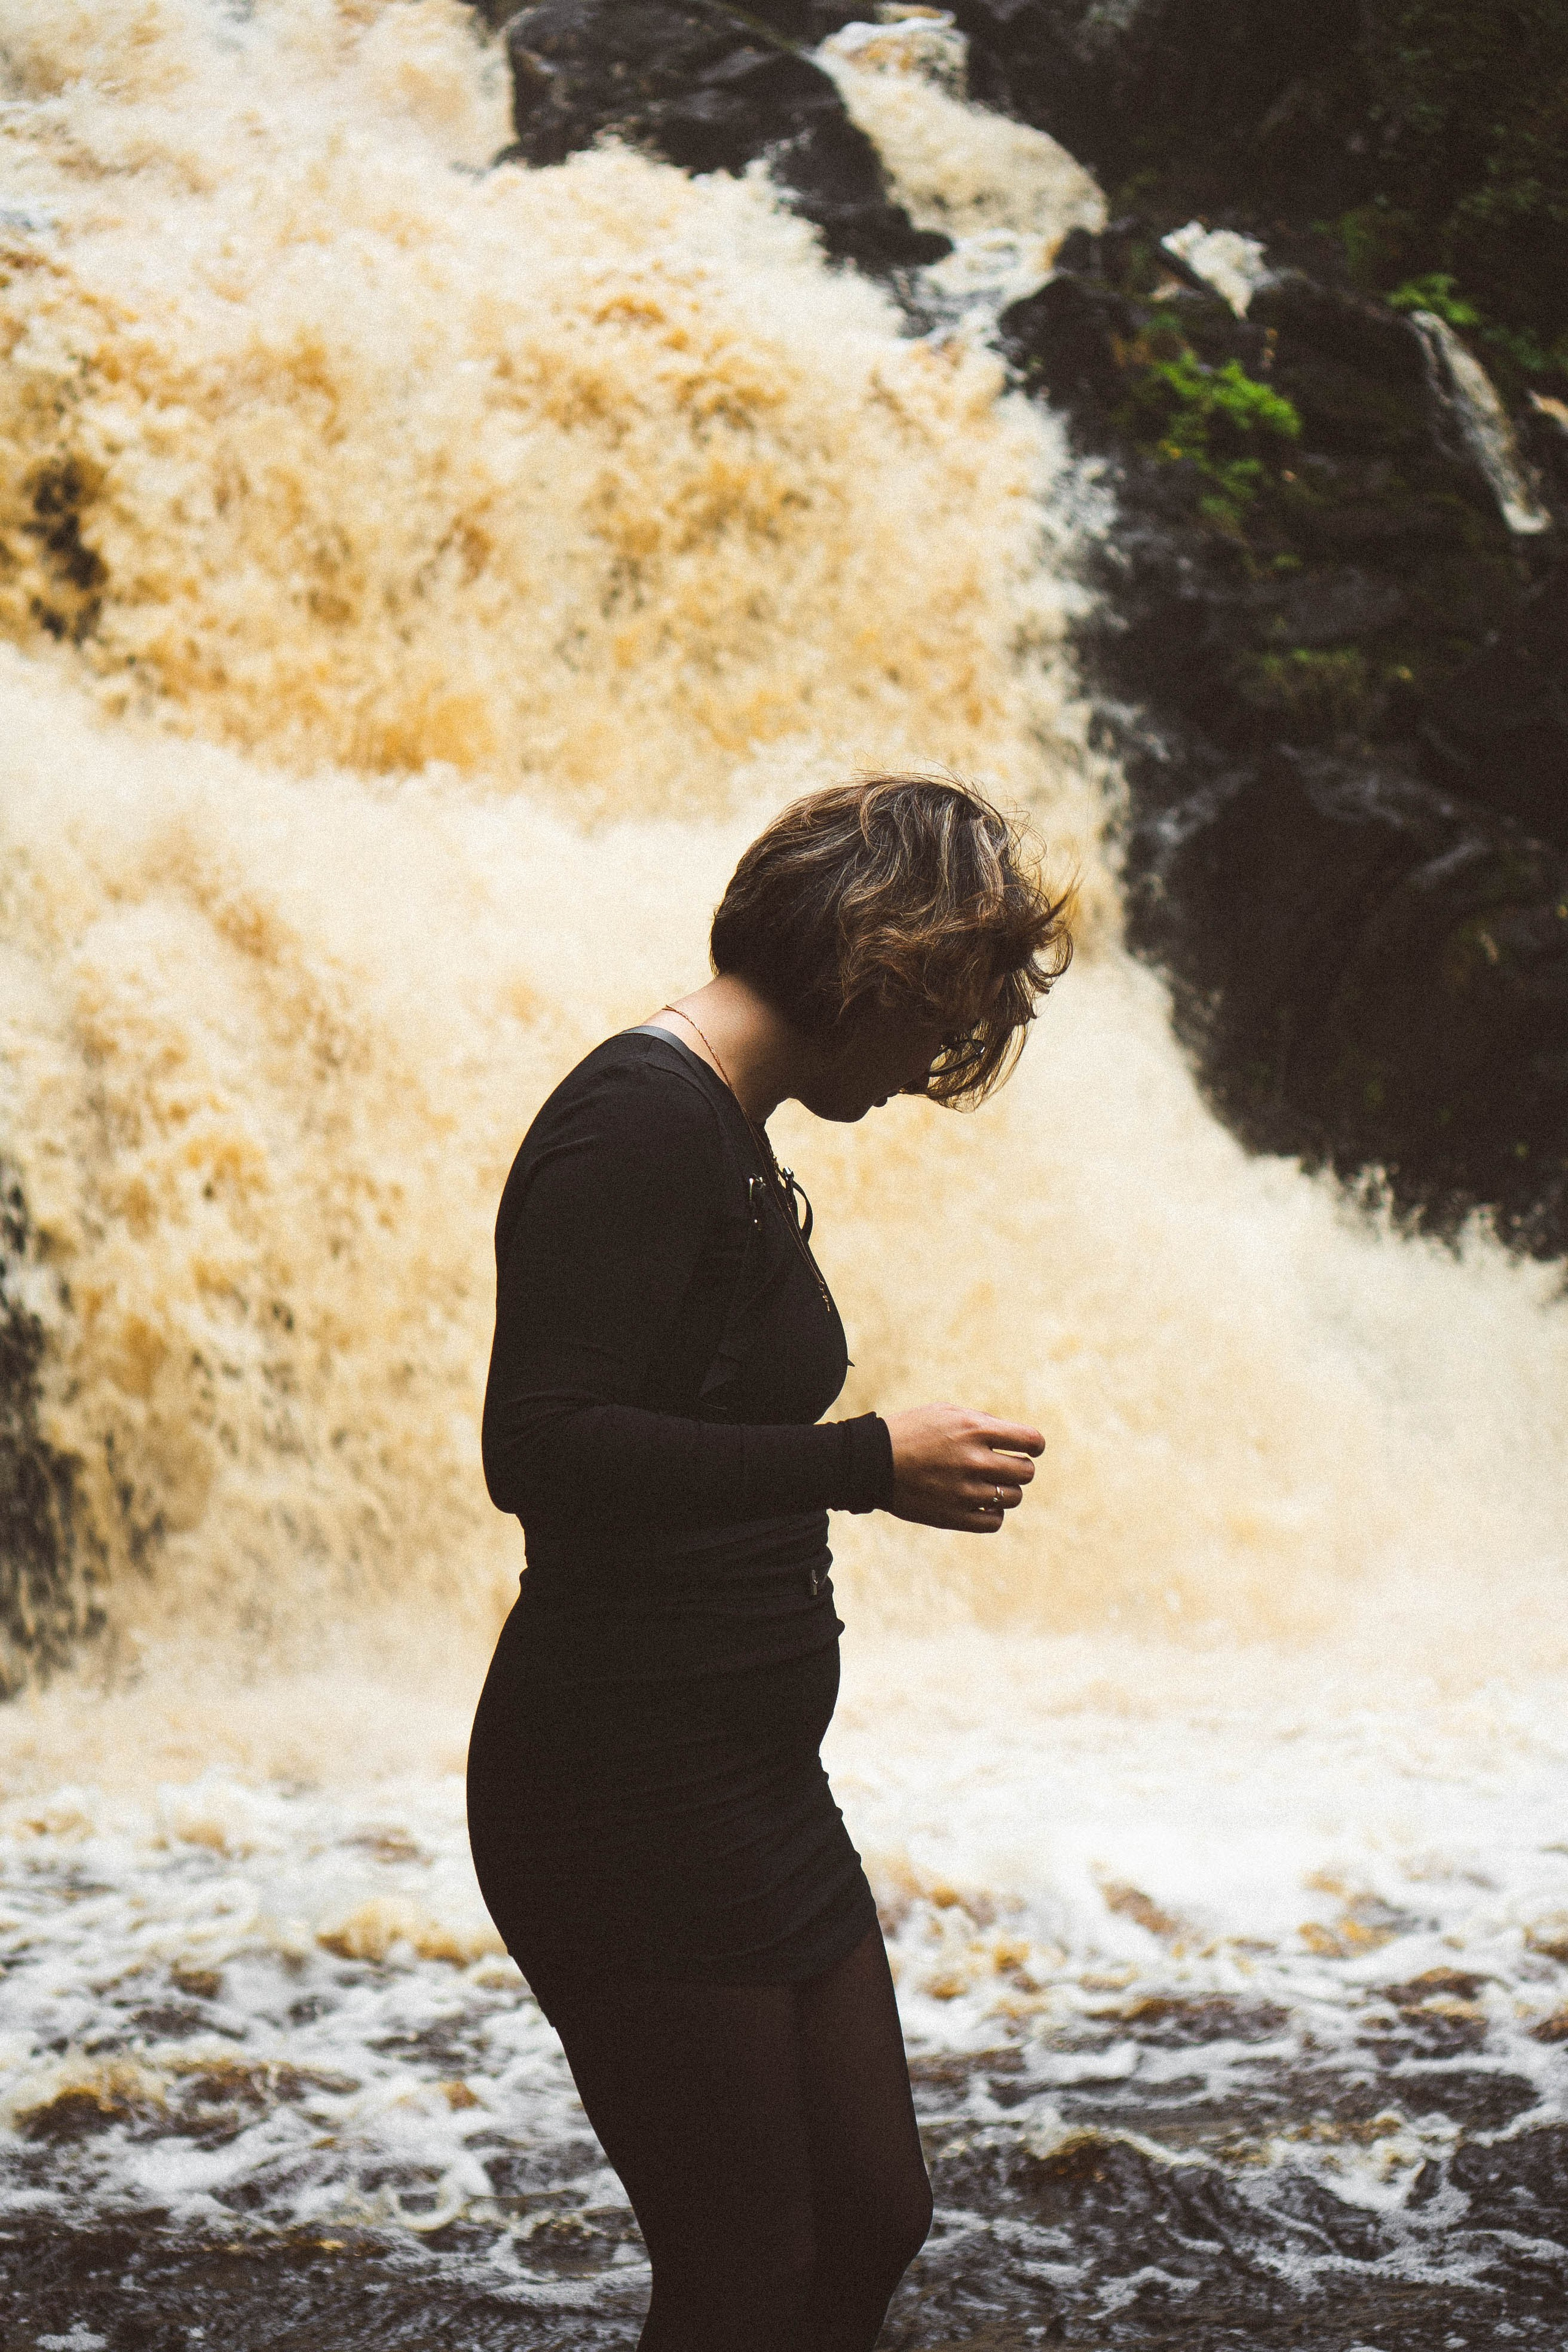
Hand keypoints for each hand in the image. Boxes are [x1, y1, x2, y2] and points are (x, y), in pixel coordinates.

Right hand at [882, 1404, 1044, 1532]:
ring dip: (1006, 1490)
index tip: (1029, 1448)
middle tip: (1005, 1466)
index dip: (1035, 1445)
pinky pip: (994, 1521)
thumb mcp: (946, 1412)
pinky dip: (993, 1513)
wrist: (871, 1462)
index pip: (1030, 1441)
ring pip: (1013, 1498)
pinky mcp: (953, 1516)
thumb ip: (984, 1423)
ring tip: (988, 1484)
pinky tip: (980, 1503)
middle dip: (1020, 1467)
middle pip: (1026, 1472)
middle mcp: (973, 1460)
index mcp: (974, 1430)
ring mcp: (964, 1491)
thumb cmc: (911, 1431)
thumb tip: (1017, 1440)